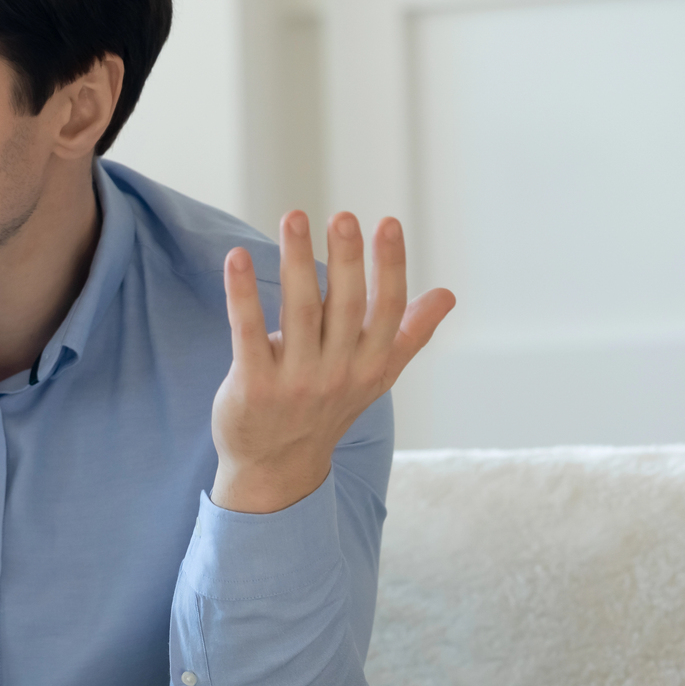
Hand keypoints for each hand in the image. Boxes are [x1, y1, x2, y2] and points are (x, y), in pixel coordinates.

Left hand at [211, 212, 454, 514]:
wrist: (276, 469)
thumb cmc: (326, 411)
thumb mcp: (375, 377)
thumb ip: (407, 334)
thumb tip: (447, 295)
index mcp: (371, 365)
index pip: (388, 310)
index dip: (391, 267)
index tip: (388, 223)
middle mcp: (338, 373)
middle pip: (347, 307)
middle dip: (347, 259)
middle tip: (343, 216)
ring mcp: (296, 381)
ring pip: (300, 312)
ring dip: (298, 262)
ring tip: (294, 218)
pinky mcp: (253, 386)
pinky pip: (248, 333)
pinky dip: (243, 294)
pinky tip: (237, 258)